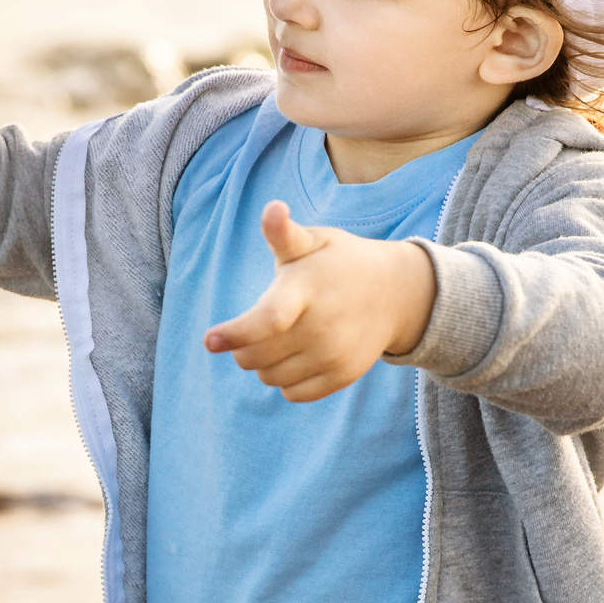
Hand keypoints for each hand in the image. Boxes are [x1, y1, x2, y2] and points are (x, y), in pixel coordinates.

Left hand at [204, 202, 437, 402]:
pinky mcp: (342, 376)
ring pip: (269, 377)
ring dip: (263, 363)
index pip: (268, 319)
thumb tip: (273, 208)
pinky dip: (285, 381)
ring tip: (282, 337)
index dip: (236, 333)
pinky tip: (298, 355)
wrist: (394, 294)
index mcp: (306, 289)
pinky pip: (293, 394)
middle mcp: (321, 326)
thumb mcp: (312, 241)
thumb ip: (283, 233)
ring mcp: (333, 354)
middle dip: (242, 345)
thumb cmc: (338, 263)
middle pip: (255, 356)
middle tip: (258, 326)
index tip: (209, 341)